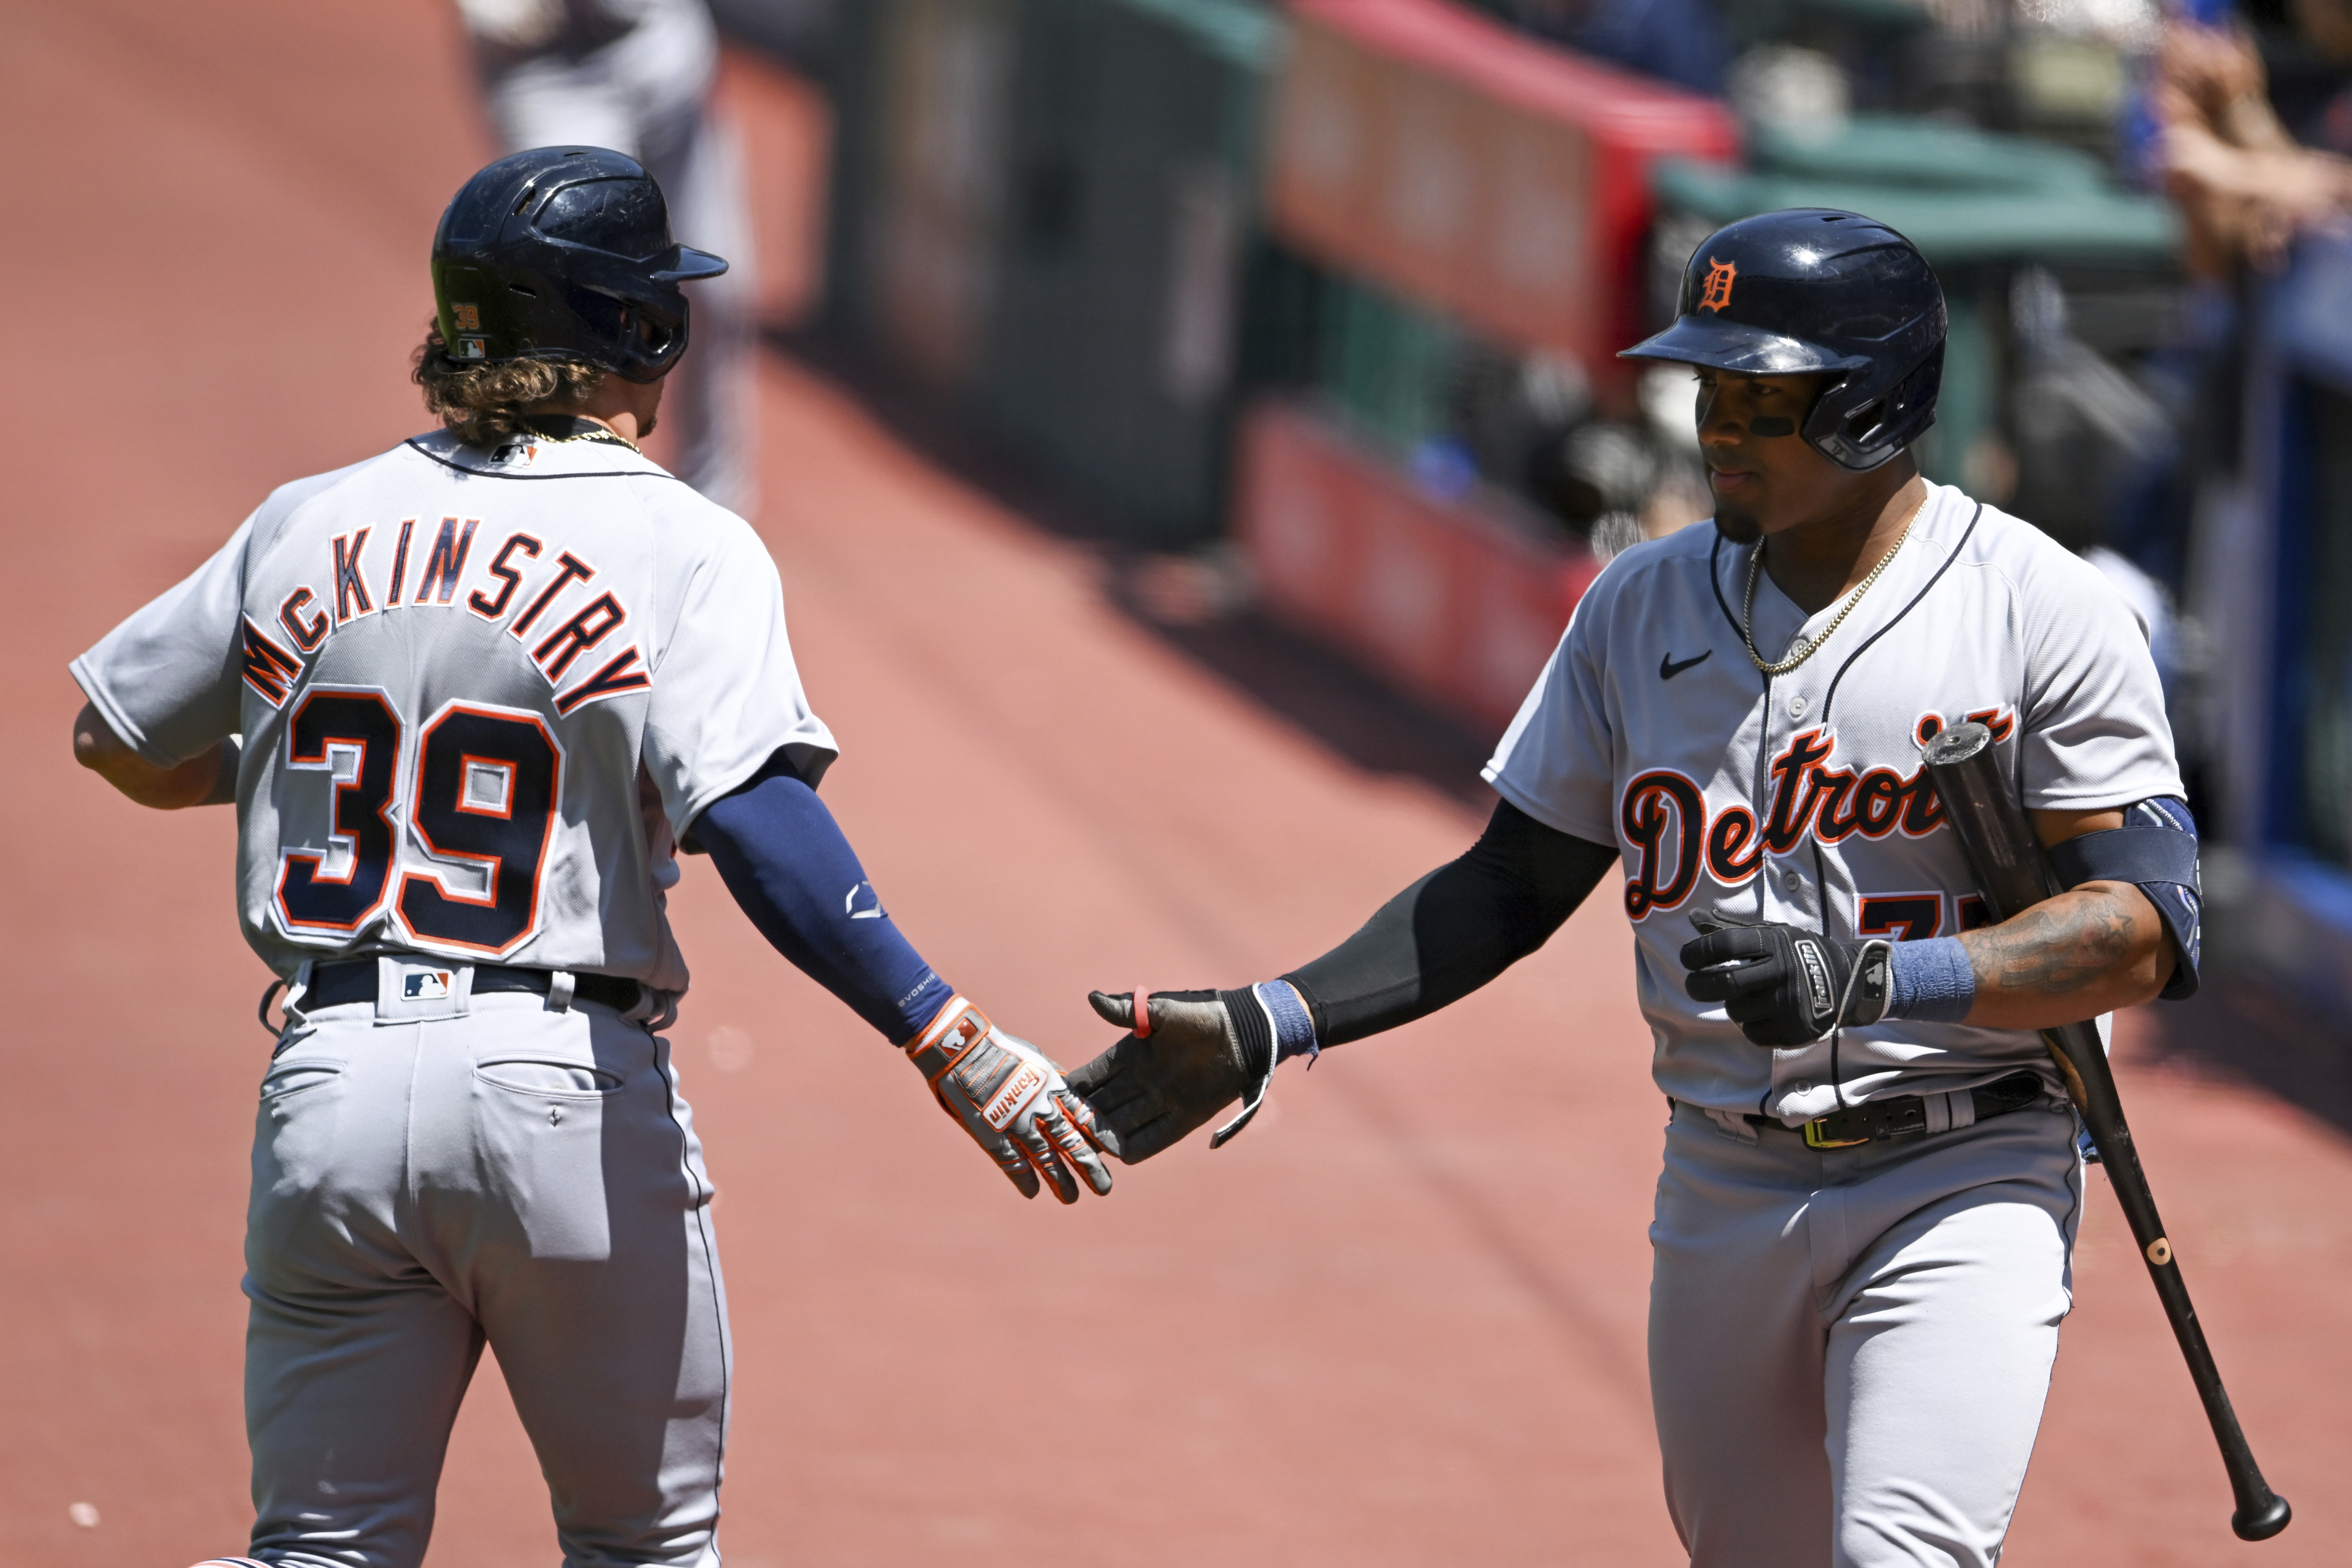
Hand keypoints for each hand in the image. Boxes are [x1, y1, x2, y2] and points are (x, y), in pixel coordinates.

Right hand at [905, 999, 1112, 1202]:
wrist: (959, 1048)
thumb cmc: (998, 1047)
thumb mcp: (1035, 1058)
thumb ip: (1053, 1078)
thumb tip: (1070, 1090)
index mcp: (1052, 1085)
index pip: (1085, 1115)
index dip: (1103, 1135)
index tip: (1119, 1152)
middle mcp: (1039, 1107)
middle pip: (1070, 1142)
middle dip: (1089, 1167)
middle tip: (1105, 1188)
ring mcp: (1015, 1123)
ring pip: (1044, 1158)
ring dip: (1060, 1180)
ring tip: (1072, 1198)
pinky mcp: (991, 1135)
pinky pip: (1011, 1162)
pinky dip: (1023, 1179)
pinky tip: (1033, 1193)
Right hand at [1066, 989, 1270, 1161]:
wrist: (1241, 1035)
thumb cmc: (1200, 1016)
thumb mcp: (1161, 1011)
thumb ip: (1127, 1009)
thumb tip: (1092, 999)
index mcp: (1130, 1055)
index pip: (1093, 1076)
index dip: (1074, 1087)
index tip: (1051, 1097)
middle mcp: (1140, 1082)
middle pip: (1103, 1105)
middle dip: (1083, 1118)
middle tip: (1058, 1131)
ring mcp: (1160, 1102)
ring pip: (1122, 1125)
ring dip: (1105, 1136)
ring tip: (1084, 1148)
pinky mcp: (1182, 1119)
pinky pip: (1153, 1139)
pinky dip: (1136, 1147)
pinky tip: (1119, 1155)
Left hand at [1680, 919, 1890, 1047]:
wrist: (1847, 981)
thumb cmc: (1799, 954)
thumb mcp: (1772, 934)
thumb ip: (1731, 929)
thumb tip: (1693, 918)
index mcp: (1775, 944)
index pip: (1725, 944)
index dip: (1697, 952)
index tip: (1687, 958)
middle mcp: (1782, 972)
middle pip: (1725, 983)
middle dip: (1698, 986)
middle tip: (1693, 986)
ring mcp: (1789, 1003)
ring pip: (1736, 1011)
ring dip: (1733, 1006)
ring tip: (1748, 997)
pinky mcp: (1794, 1029)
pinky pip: (1752, 1033)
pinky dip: (1750, 1026)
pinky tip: (1764, 1014)